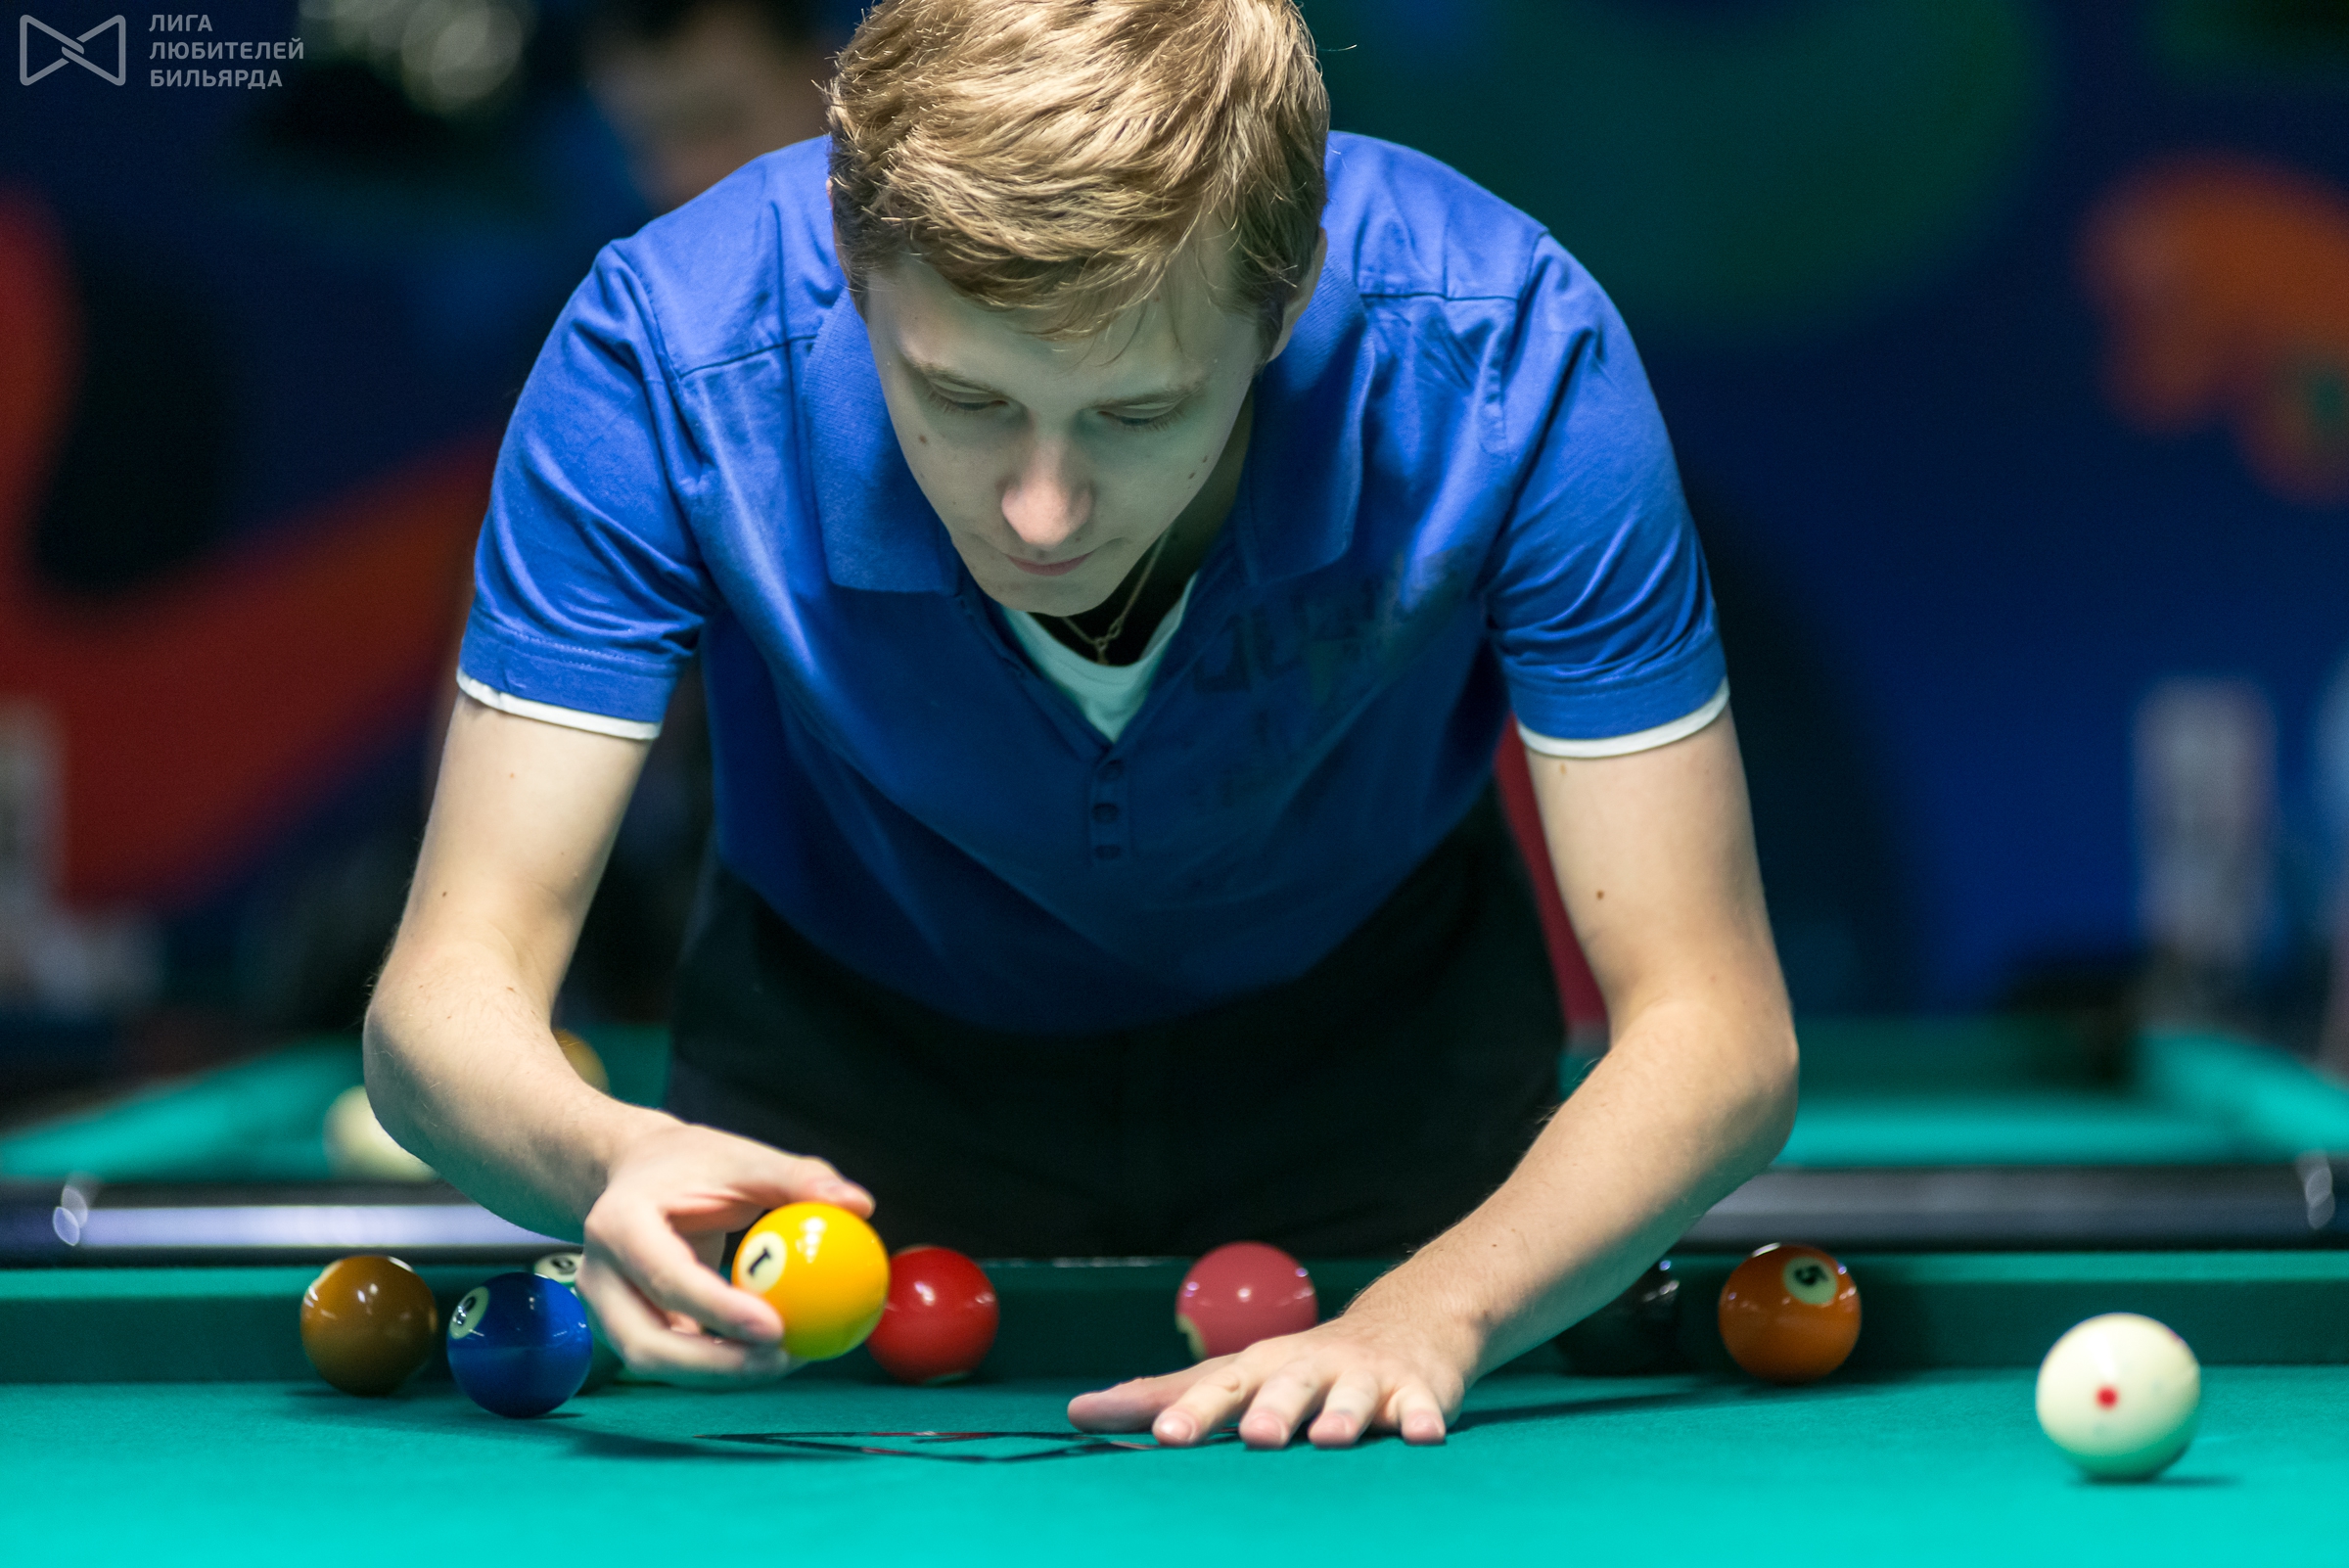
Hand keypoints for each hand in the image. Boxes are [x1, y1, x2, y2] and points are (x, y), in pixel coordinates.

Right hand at [576, 1120, 871, 1387]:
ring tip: (787, 1358)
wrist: (635, 1172)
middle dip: (717, 1366)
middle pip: (647, 1344)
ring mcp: (603, 1307)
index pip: (667, 1279)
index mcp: (619, 1223)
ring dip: (720, 1374)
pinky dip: (715, 1364)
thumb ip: (798, 1178)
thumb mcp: (742, 1157)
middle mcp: (598, 1273)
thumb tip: (860, 1205)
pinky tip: (766, 1353)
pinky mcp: (623, 1326)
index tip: (778, 1328)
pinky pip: (669, 1358)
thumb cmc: (693, 1162)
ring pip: (655, 1362)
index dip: (720, 1310)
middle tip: (785, 1359)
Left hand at [1065, 1313, 1471, 1449]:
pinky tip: (1421, 1436)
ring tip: (1328, 1439)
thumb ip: (1162, 1397)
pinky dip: (1422, 1421)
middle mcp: (1309, 1369)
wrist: (1405, 1327)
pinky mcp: (1416, 1394)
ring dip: (1340, 1417)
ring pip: (1352, 1399)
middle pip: (1286, 1388)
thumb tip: (1074, 1412)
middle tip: (1255, 1436)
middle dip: (1272, 1411)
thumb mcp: (1235, 1375)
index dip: (1193, 1412)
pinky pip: (1421, 1409)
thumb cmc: (1300, 1367)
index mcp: (1259, 1368)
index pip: (1218, 1388)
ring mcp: (1364, 1381)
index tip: (1164, 1437)